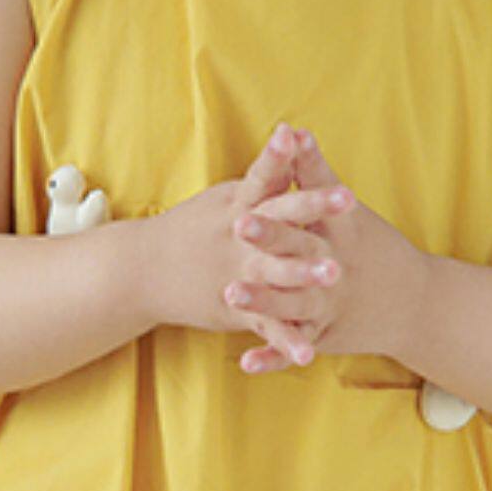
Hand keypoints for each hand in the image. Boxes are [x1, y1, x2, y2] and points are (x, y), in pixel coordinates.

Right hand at [149, 123, 354, 365]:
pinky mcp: (234, 309)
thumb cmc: (192, 228)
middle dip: (312, 208)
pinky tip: (309, 356)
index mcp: (238, 205)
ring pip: (275, 272)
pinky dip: (287, 343)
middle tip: (349, 199)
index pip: (263, 175)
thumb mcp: (226, 197)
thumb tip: (293, 138)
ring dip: (304, 273)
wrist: (142, 271)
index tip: (299, 134)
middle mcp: (238, 237)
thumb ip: (264, 177)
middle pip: (279, 219)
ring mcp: (237, 273)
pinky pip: (266, 327)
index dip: (282, 155)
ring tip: (335, 275)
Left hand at [224, 126, 416, 372]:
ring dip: (263, 300)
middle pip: (301, 253)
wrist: (415, 303)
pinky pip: (294, 347)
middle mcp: (336, 268)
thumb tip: (291, 128)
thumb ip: (314, 172)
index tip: (253, 192)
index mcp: (339, 233)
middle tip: (238, 227)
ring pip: (293, 304)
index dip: (283, 199)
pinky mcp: (323, 336)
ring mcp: (330, 306)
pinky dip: (272, 356)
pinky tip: (245, 361)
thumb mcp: (345, 210)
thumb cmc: (372, 246)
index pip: (310, 210)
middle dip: (270, 241)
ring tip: (230, 293)